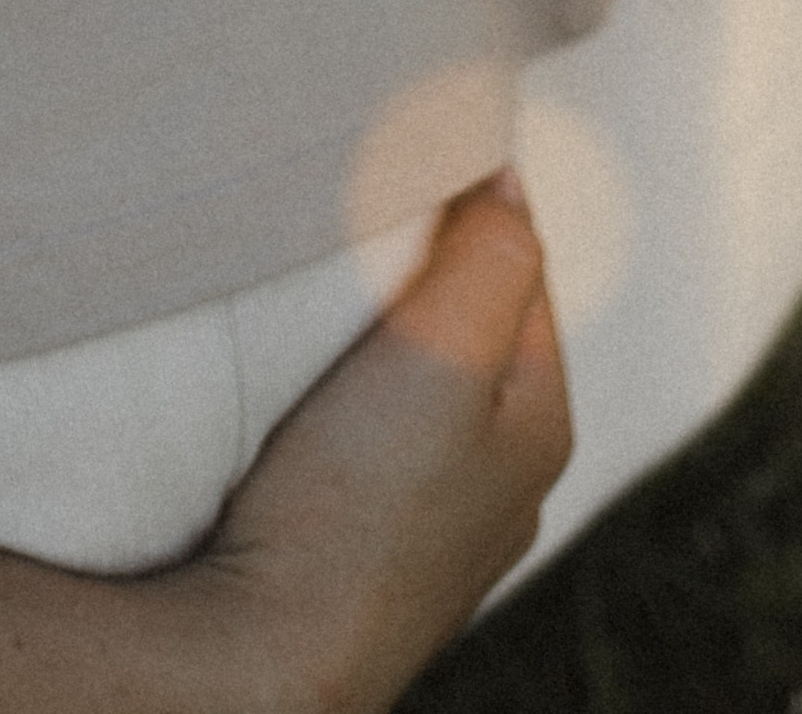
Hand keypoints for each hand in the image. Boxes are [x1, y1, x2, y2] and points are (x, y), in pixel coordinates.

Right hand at [183, 176, 565, 710]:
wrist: (261, 658)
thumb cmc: (355, 508)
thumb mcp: (442, 355)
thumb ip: (489, 257)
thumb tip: (511, 174)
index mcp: (540, 421)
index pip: (524, 265)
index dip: (473, 197)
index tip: (406, 144)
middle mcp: (504, 477)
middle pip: (475, 321)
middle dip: (428, 261)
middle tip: (357, 207)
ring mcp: (438, 522)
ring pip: (425, 380)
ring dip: (387, 328)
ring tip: (327, 290)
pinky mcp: (370, 546)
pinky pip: (378, 437)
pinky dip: (354, 392)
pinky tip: (310, 390)